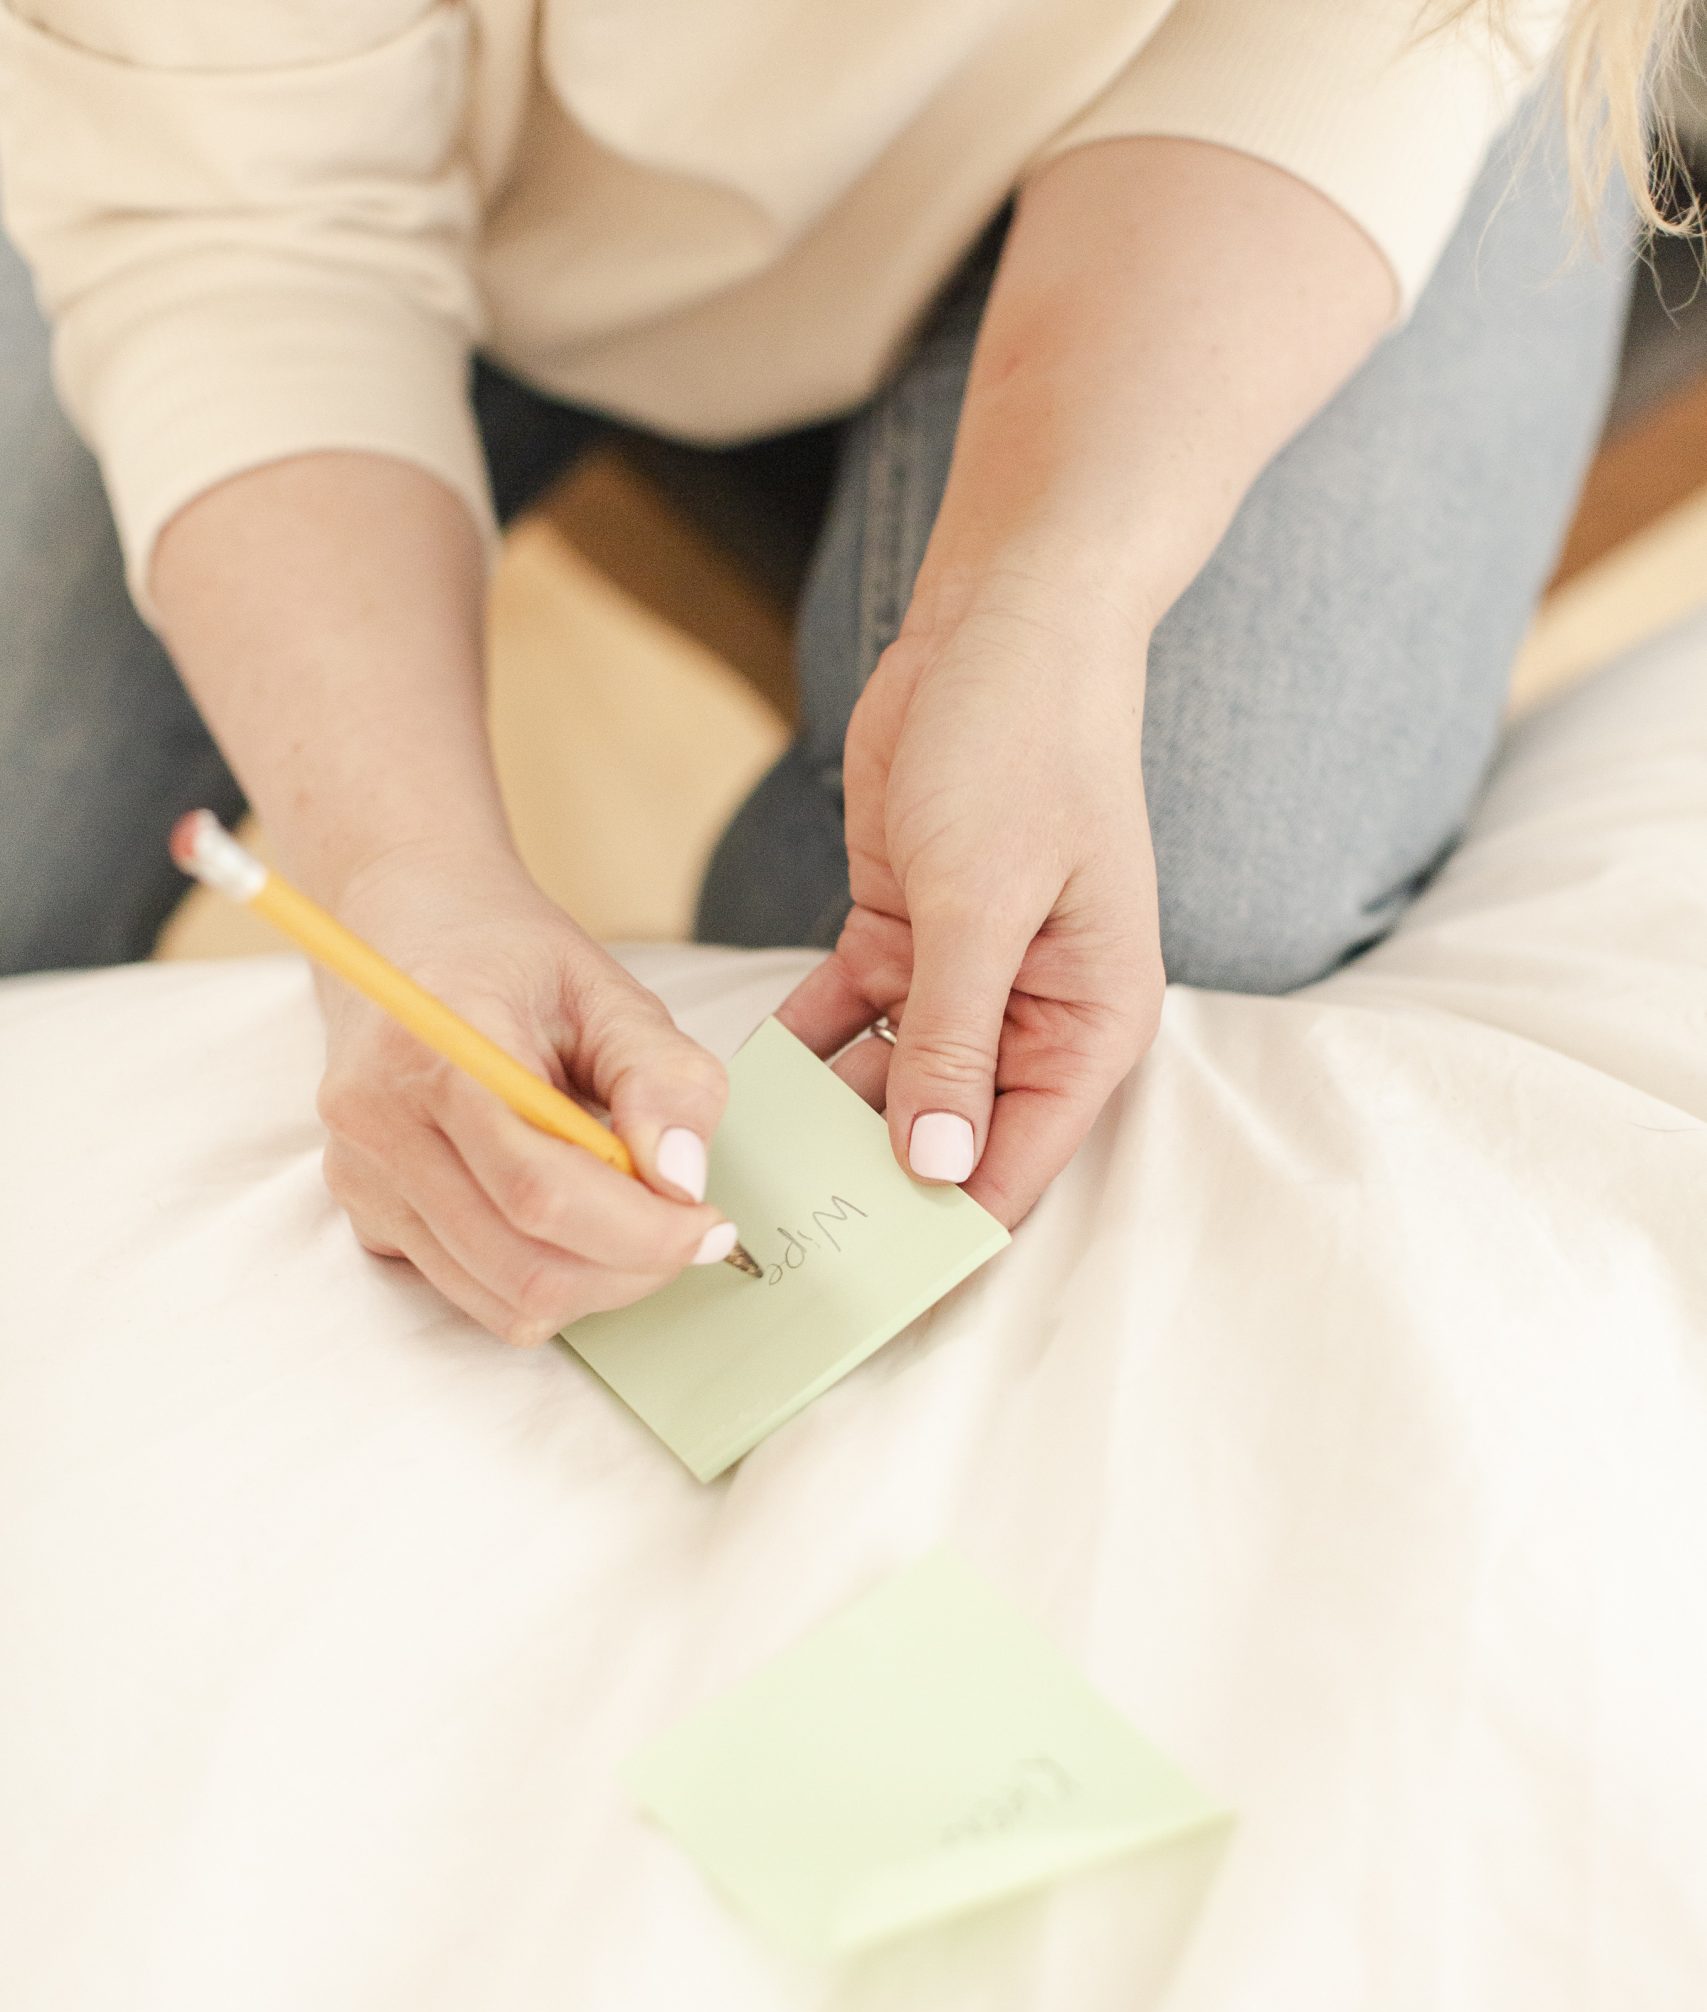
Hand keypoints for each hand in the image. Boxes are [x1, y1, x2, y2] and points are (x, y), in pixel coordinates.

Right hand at [315, 855, 734, 1341]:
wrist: (400, 929)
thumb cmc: (507, 955)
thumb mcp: (607, 988)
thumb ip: (662, 1075)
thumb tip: (684, 1179)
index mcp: (435, 1051)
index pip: (543, 1194)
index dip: (643, 1232)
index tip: (710, 1223)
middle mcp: (380, 1127)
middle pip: (525, 1267)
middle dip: (631, 1270)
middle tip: (688, 1233)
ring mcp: (363, 1180)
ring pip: (504, 1300)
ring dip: (595, 1286)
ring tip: (636, 1225)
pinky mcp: (367, 1215)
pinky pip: (474, 1294)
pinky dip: (545, 1281)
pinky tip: (573, 1222)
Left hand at [780, 568, 1164, 1227]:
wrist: (1001, 621)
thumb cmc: (1026, 747)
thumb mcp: (983, 902)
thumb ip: (954, 1039)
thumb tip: (939, 1169)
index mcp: (1089, 1027)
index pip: (1015, 1168)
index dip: (942, 1233)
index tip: (860, 1288)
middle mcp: (1033, 1021)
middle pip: (947, 1144)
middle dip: (870, 1188)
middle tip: (774, 1242)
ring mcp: (965, 985)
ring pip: (887, 1090)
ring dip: (824, 1125)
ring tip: (740, 1178)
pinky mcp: (903, 942)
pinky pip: (846, 1024)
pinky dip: (801, 1053)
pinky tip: (735, 1092)